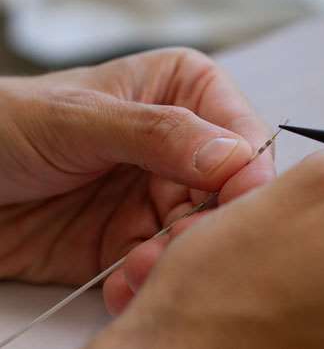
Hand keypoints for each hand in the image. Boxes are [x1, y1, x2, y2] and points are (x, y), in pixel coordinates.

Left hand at [0, 48, 274, 313]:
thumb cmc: (3, 123)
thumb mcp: (79, 118)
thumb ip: (159, 133)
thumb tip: (233, 156)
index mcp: (186, 92)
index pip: (242, 134)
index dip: (246, 171)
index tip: (233, 203)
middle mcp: (184, 144)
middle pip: (232, 192)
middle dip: (207, 225)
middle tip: (172, 245)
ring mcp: (162, 193)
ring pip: (203, 235)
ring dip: (176, 259)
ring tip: (135, 268)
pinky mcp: (137, 239)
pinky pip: (165, 267)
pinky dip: (149, 283)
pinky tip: (121, 283)